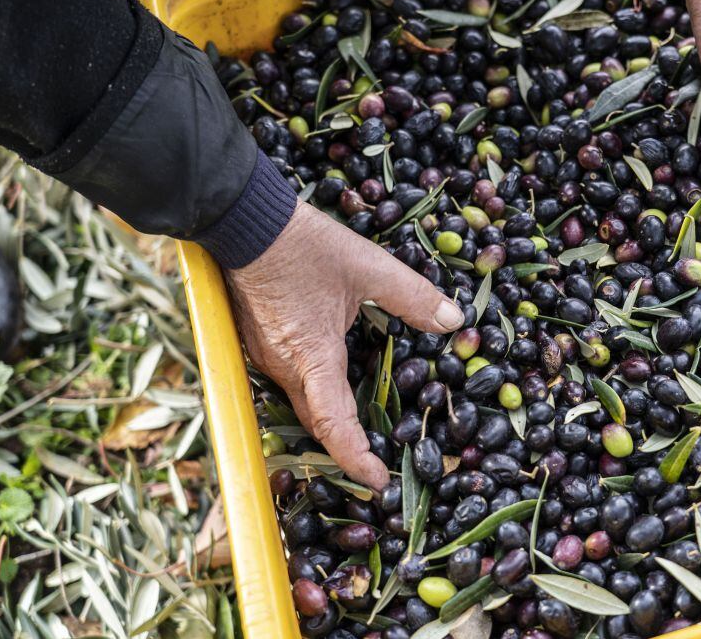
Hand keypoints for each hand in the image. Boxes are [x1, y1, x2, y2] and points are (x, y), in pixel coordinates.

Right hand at [225, 202, 463, 491]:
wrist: (246, 220)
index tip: (378, 481)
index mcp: (312, 356)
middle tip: (378, 464)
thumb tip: (454, 322)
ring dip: (328, 422)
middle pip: (316, 422)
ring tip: (363, 431)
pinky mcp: (258, 342)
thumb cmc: (305, 245)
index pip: (334, 425)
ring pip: (301, 402)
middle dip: (345, 448)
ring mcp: (265, 356)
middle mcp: (283, 366)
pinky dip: (314, 394)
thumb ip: (413, 296)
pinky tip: (336, 382)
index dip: (356, 458)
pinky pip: (290, 381)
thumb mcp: (369, 267)